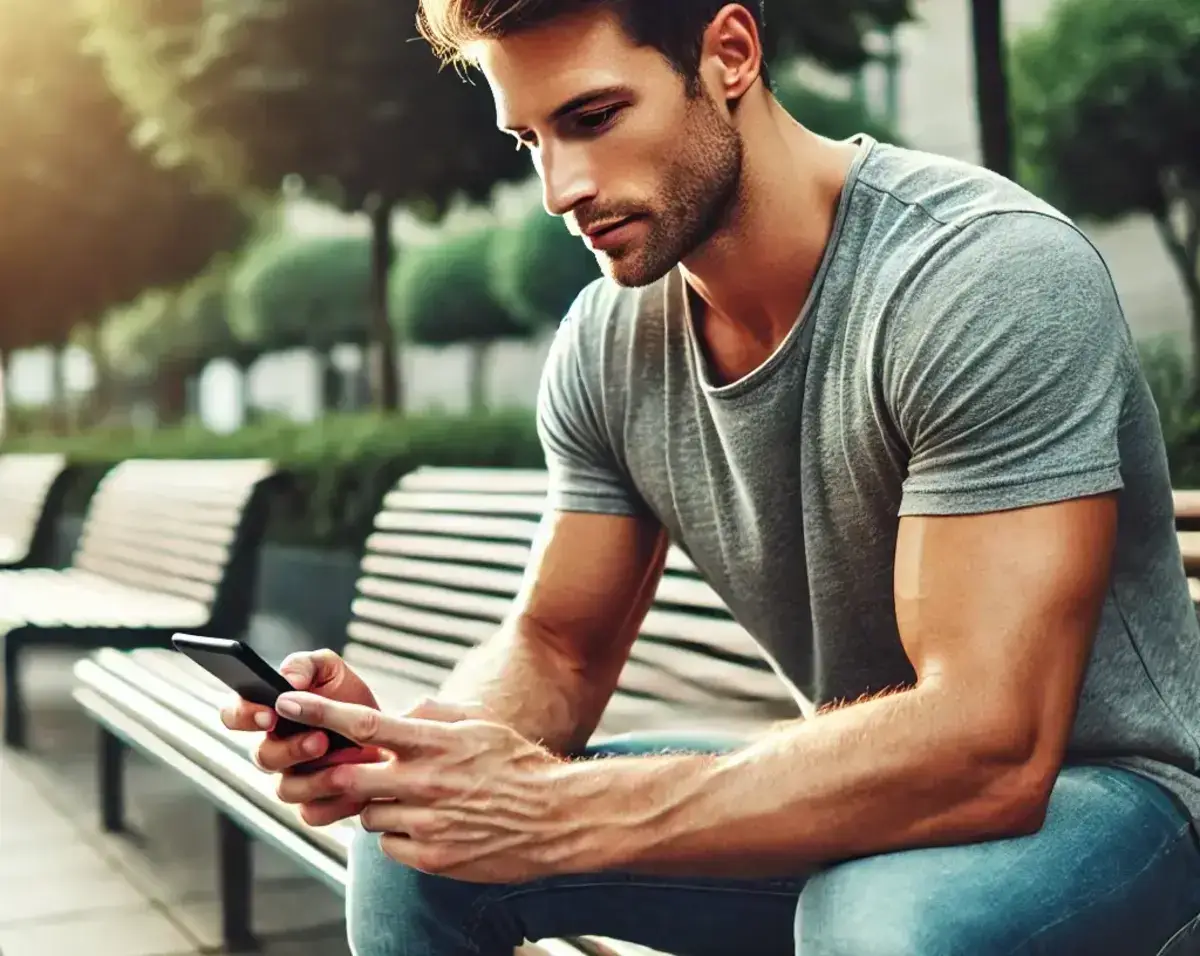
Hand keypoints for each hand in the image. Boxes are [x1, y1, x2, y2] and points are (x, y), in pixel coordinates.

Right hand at [219, 649, 383, 823]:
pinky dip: (334, 803)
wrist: (389, 733)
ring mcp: (293, 780)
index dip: (244, 716)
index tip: (269, 714)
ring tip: (343, 765)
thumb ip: (306, 665)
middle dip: (290, 749)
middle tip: (320, 739)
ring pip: (285, 790)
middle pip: (263, 757)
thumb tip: (288, 678)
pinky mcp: (316, 804)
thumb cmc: (350, 699)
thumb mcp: (331, 670)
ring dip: (313, 779)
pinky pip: (313, 813)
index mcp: (269, 713)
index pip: (235, 715)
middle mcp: (275, 750)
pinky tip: (356, 790)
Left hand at [272, 691, 574, 882]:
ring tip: (413, 800)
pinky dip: (398, 835)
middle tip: (336, 771)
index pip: (363, 724)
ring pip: (368, 815)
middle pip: (350, 778)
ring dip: (376, 806)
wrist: (556, 818)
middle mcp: (425, 782)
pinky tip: (428, 826)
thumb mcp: (479, 726)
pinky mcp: (432, 858)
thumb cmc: (519, 766)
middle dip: (333, 775)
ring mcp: (427, 823)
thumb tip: (400, 715)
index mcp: (434, 743)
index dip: (320, 712)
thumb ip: (433, 716)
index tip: (287, 702)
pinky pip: (389, 846)